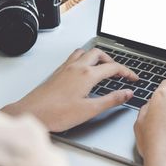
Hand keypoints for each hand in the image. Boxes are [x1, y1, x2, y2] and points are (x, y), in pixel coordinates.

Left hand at [1, 48, 138, 131]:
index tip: (133, 78)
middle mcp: (77, 67)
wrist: (32, 113)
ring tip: (103, 68)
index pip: (113, 67)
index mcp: (87, 75)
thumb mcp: (90, 110)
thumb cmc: (56, 113)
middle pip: (100, 54)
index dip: (127, 72)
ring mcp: (66, 68)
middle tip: (119, 73)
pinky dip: (84, 59)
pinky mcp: (58, 72)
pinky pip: (74, 57)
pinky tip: (84, 71)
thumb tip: (127, 93)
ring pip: (85, 52)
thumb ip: (111, 100)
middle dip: (113, 61)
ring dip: (97, 57)